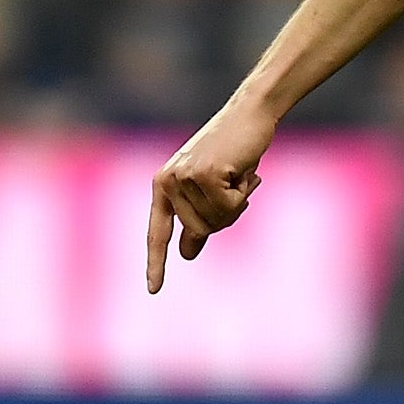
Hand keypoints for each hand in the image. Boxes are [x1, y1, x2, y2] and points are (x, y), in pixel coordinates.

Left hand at [147, 94, 273, 292]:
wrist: (250, 113)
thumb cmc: (233, 150)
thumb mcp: (212, 188)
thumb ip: (198, 218)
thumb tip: (186, 254)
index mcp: (163, 186)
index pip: (157, 232)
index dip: (156, 263)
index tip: (153, 290)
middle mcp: (167, 182)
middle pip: (199, 231)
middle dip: (225, 216)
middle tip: (236, 187)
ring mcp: (184, 177)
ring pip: (215, 221)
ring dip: (237, 202)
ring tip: (239, 174)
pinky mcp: (204, 174)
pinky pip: (229, 207)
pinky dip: (244, 193)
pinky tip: (245, 171)